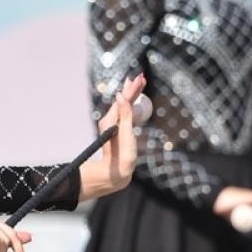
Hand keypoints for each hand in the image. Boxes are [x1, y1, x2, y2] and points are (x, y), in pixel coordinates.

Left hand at [80, 74, 147, 200]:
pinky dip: (130, 105)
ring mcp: (113, 126)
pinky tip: (132, 103)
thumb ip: (125, 114)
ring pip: (123, 106)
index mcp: (112, 120)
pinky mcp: (116, 131)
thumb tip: (120, 95)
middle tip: (141, 77)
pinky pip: (124, 114)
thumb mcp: (125, 134)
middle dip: (133, 89)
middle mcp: (110, 121)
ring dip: (131, 95)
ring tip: (137, 85)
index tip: (141, 78)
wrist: (114, 173)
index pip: (124, 99)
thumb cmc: (122, 156)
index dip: (133, 88)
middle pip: (123, 101)